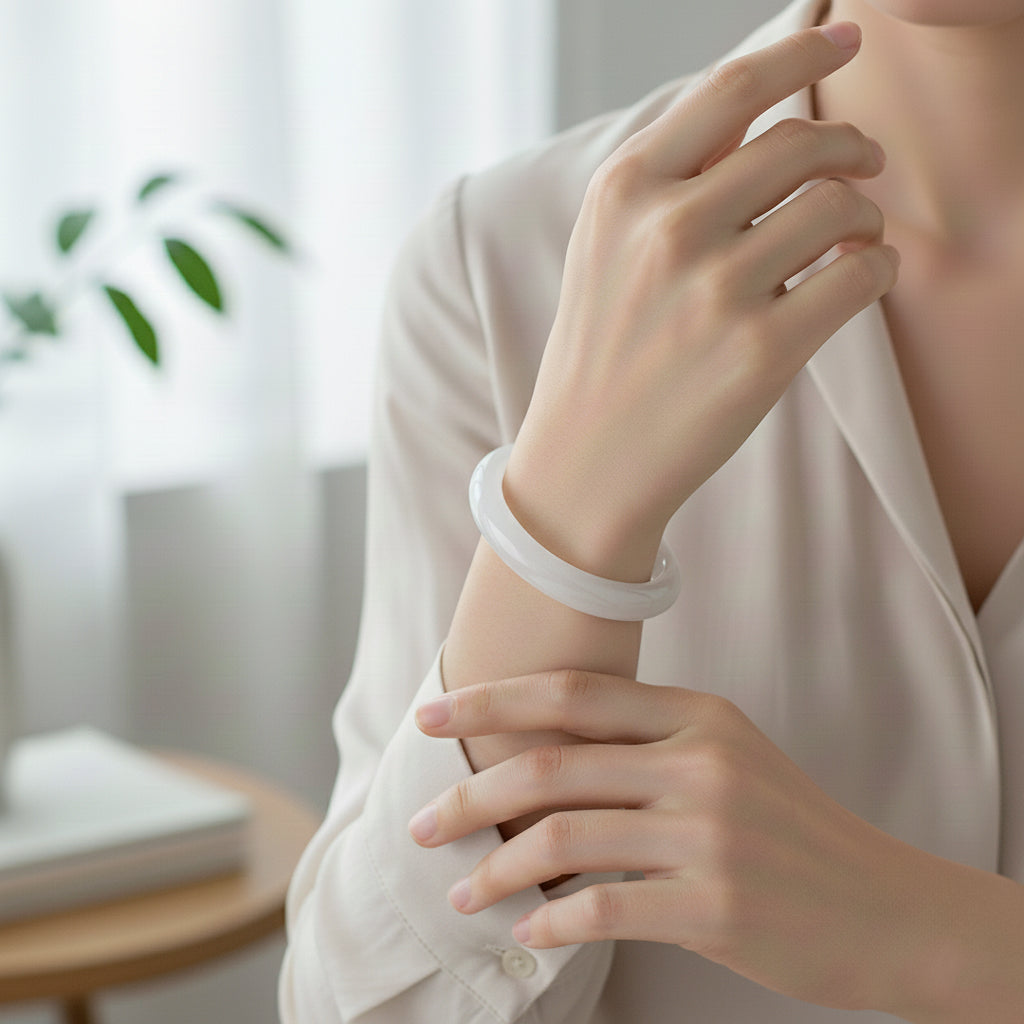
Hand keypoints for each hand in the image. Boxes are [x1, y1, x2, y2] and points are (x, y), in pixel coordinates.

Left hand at [410, 670, 933, 1014]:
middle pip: (551, 765)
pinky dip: (550, 921)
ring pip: (562, 839)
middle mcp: (699, 763)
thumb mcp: (728, 758)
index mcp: (698, 716)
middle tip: (420, 822)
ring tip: (461, 890)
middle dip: (468, 793)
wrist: (887, 906)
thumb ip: (644, 747)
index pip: (571, 695)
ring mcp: (709, 835)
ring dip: (495, 869)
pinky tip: (527, 930)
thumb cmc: (791, 830)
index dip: (490, 700)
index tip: (429, 714)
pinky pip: (601, 909)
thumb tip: (539, 759)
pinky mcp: (715, 906)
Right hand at [504, 21, 897, 579]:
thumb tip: (765, 114)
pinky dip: (879, 268)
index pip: (732, 90)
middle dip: (851, 146)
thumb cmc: (603, 352)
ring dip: (867, 214)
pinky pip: (862, 274)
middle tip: (864, 165)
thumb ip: (672, 178)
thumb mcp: (606, 249)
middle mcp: (667, 228)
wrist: (585, 463)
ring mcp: (715, 290)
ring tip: (854, 239)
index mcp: (623, 192)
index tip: (845, 35)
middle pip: (801, 143)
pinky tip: (860, 279)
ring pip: (841, 205)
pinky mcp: (761, 351)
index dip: (800, 51)